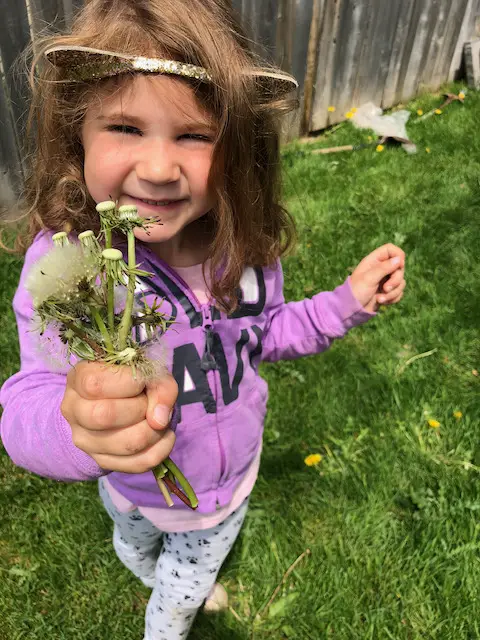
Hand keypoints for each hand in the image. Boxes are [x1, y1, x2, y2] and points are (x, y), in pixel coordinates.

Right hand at [61, 361, 176, 473]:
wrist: (118, 401)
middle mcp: (73, 410)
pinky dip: (161, 449)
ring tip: (159, 420)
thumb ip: (159, 385)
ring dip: (155, 431)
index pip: (95, 385)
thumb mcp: (148, 370)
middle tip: (149, 402)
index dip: (130, 383)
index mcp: (78, 379)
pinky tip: (163, 435)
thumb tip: (159, 420)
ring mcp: (85, 440)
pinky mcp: (102, 461)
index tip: (143, 381)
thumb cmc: (132, 380)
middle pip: (105, 416)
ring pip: (127, 444)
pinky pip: (139, 463)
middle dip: (141, 408)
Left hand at [350, 243, 405, 312]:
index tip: (399, 266)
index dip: (398, 255)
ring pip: (401, 281)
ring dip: (393, 292)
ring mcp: (385, 280)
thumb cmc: (356, 292)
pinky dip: (393, 298)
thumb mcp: (369, 278)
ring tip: (379, 299)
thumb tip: (399, 259)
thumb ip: (384, 268)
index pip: (391, 250)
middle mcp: (381, 269)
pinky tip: (382, 302)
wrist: (353, 310)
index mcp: (374, 261)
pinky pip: (399, 292)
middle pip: (400, 267)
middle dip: (396, 280)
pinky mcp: (388, 291)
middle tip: (385, 288)